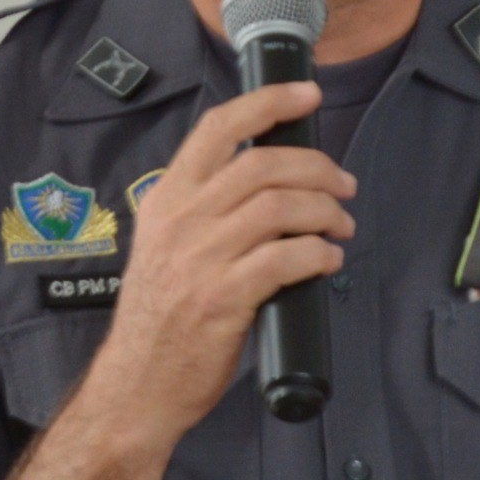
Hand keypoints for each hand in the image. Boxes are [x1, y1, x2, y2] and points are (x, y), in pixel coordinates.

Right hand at [79, 80, 354, 441]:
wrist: (136, 385)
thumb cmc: (159, 320)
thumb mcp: (164, 247)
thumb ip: (202, 212)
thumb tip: (269, 184)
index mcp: (166, 201)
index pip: (217, 128)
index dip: (268, 103)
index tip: (307, 95)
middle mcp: (181, 221)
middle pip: (263, 164)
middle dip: (317, 167)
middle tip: (342, 186)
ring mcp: (201, 259)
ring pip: (281, 206)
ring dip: (325, 211)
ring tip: (341, 226)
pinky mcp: (224, 298)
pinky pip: (287, 257)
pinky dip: (319, 253)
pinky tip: (328, 259)